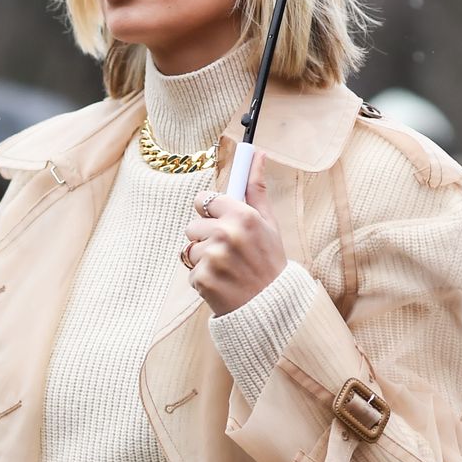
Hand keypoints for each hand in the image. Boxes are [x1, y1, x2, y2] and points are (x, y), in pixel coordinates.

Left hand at [182, 152, 286, 315]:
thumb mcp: (269, 223)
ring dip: (204, 259)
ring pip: (190, 249)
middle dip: (206, 237)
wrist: (271, 307)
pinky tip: (223, 282)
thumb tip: (258, 154)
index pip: (204, 200)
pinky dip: (203, 277)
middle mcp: (226, 233)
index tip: (220, 220)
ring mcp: (212, 257)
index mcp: (243, 215)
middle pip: (193, 225)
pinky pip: (190, 270)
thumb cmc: (269, 261)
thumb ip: (256, 189)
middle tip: (229, 252)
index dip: (211, 212)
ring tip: (227, 268)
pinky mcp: (202, 278)